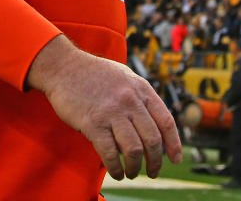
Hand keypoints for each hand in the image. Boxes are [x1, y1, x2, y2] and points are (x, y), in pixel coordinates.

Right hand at [27, 35, 182, 180]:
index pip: (166, 121)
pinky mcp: (93, 123)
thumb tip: (155, 123)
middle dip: (156, 161)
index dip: (174, 144)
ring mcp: (112, 112)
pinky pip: (110, 153)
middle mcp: (130, 100)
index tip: (176, 159)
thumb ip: (140, 97)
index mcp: (141, 89)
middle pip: (153, 140)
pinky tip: (116, 172)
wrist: (64, 67)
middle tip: (153, 172)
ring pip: (134, 150)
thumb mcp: (125, 77)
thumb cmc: (94, 73)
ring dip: (136, 168)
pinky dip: (116, 168)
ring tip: (132, 173)